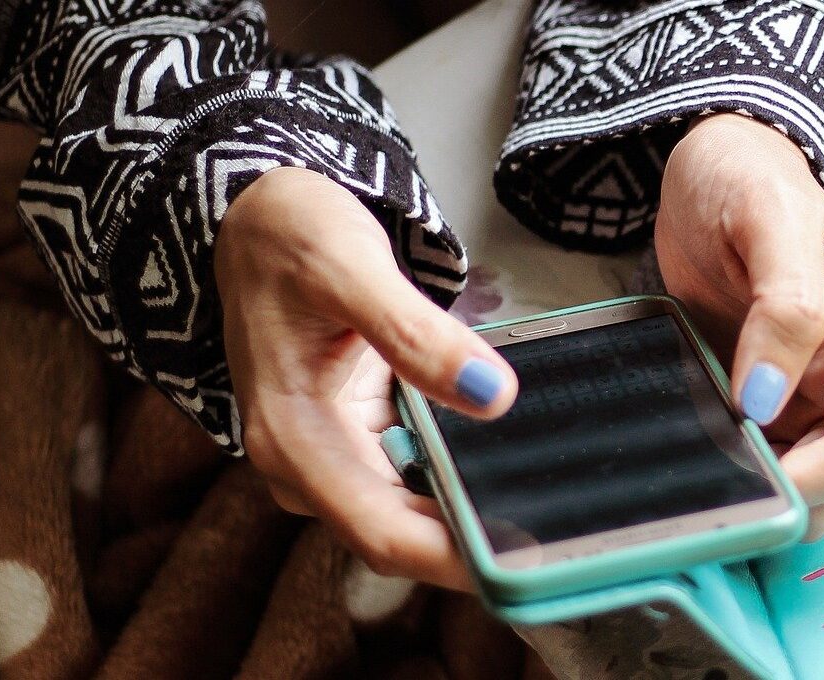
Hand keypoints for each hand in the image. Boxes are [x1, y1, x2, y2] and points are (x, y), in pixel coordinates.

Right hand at [216, 167, 518, 589]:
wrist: (256, 222)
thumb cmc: (289, 238)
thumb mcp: (351, 268)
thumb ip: (418, 334)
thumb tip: (493, 395)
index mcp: (293, 440)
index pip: (384, 532)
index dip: (456, 557)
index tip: (526, 562)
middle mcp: (309, 467)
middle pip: (406, 536)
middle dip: (479, 544)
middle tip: (567, 539)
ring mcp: (335, 460)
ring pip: (418, 514)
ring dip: (476, 515)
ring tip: (557, 509)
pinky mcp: (360, 443)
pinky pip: (421, 480)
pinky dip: (465, 479)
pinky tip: (517, 467)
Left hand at [658, 114, 823, 539]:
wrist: (717, 163)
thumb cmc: (748, 175)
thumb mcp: (767, 218)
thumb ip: (784, 306)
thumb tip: (767, 399)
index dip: (814, 476)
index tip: (745, 469)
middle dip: (785, 499)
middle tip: (709, 484)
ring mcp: (809, 395)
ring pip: (803, 485)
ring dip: (756, 494)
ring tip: (693, 470)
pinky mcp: (768, 402)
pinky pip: (761, 460)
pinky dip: (729, 473)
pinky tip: (689, 457)